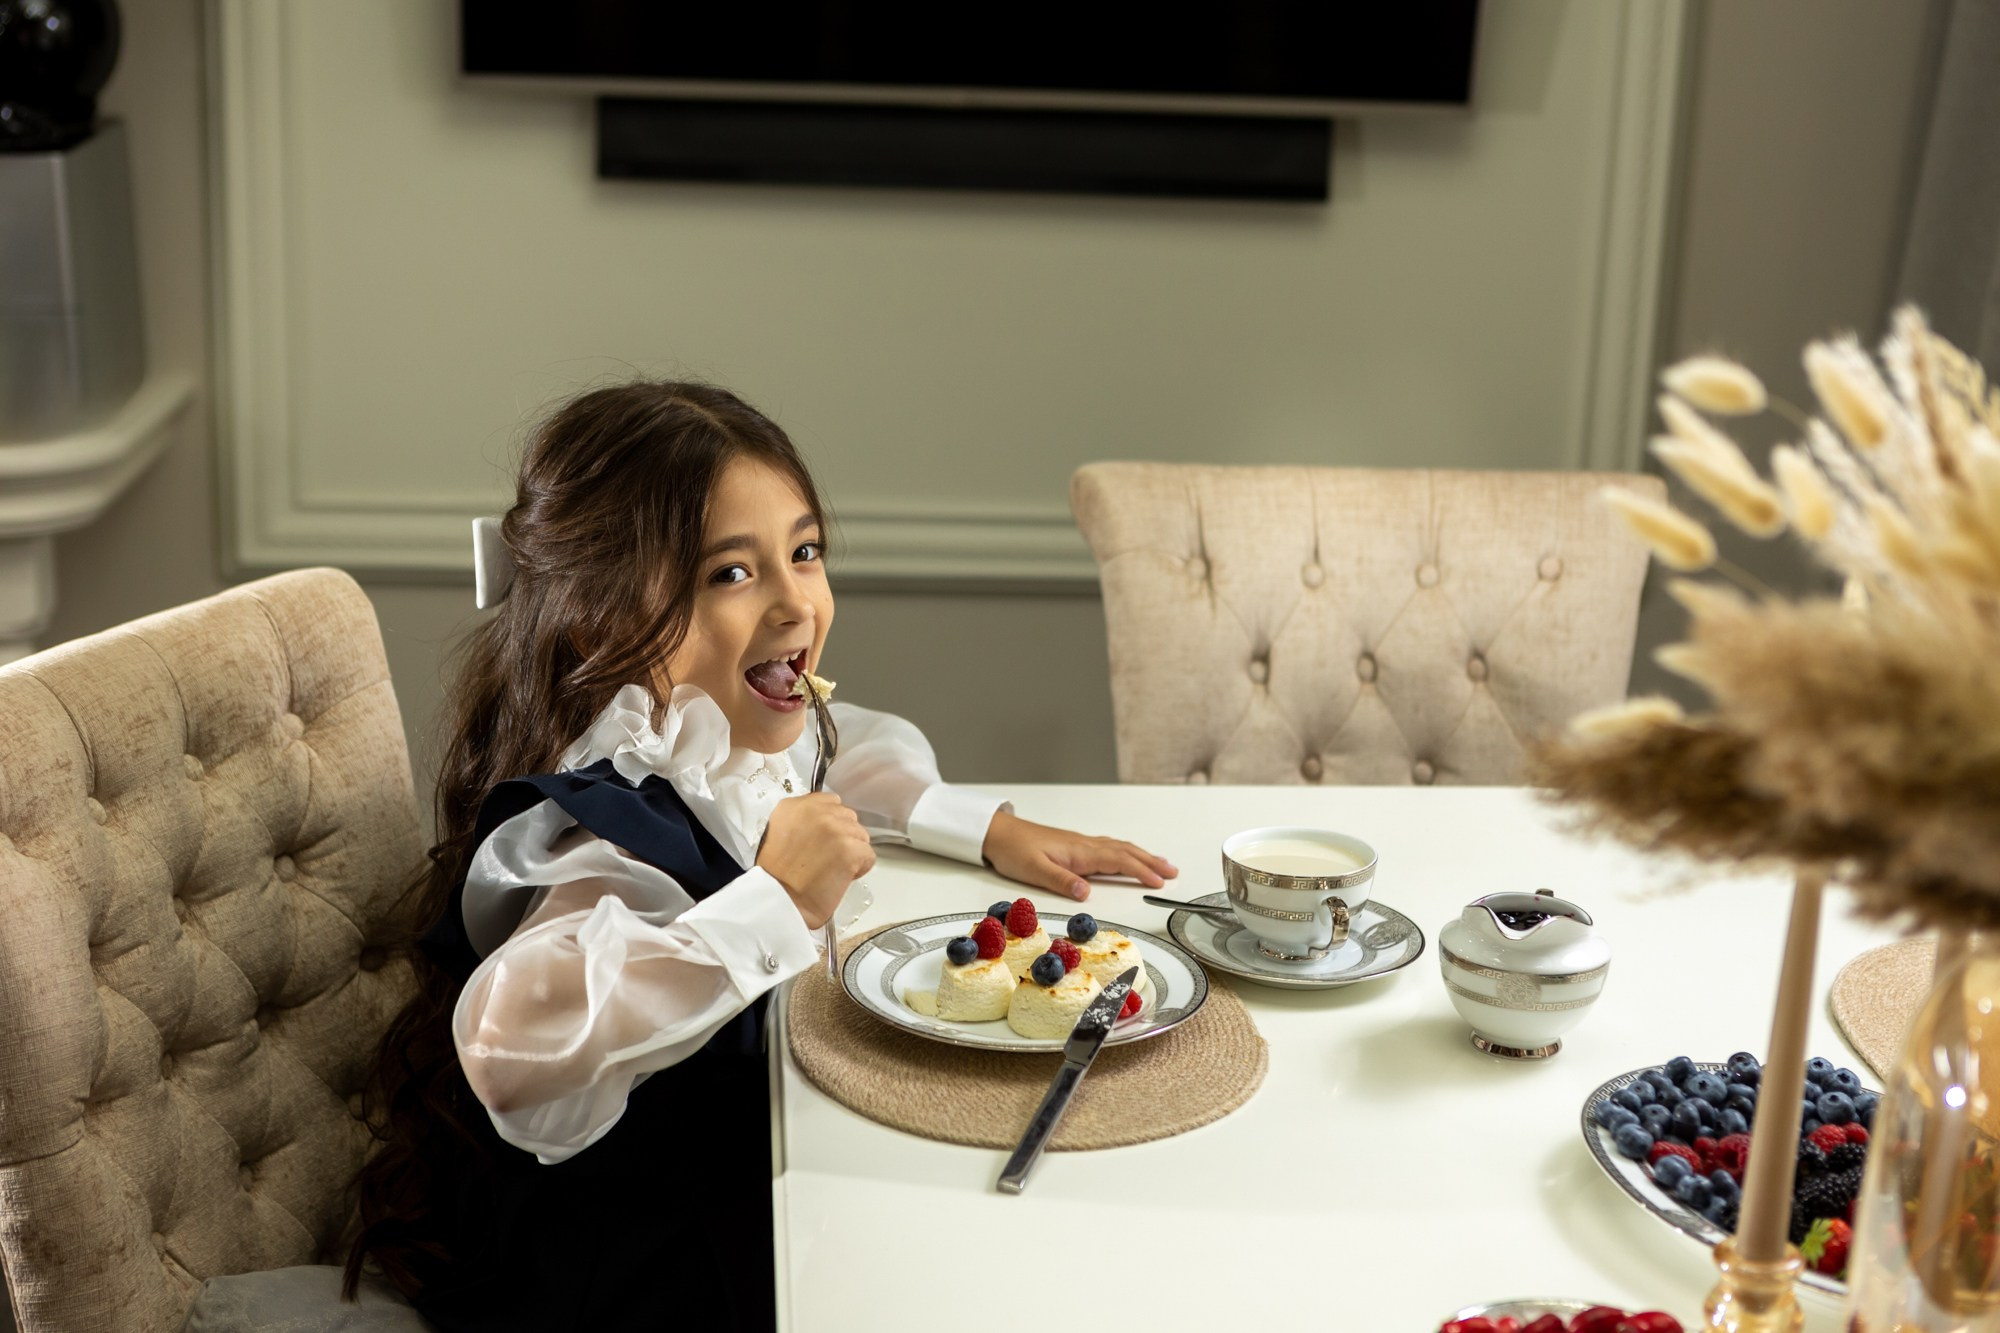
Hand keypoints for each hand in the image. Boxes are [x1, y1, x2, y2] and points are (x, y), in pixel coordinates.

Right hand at [758, 793, 874, 929]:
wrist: (778, 901)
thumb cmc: (776, 877)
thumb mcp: (778, 833)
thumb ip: (803, 821)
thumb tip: (825, 822)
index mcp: (794, 806)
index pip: (831, 802)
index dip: (832, 824)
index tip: (824, 841)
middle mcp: (816, 811)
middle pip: (848, 817)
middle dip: (843, 837)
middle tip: (826, 858)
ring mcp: (835, 828)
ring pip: (861, 836)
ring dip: (852, 853)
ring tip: (831, 870)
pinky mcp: (850, 848)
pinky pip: (868, 855)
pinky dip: (860, 869)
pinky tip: (840, 878)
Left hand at [979, 811, 1177, 901]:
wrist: (998, 833)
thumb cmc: (1014, 851)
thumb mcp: (1035, 871)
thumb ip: (1062, 881)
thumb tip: (1087, 893)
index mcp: (1080, 852)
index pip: (1118, 861)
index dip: (1141, 871)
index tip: (1159, 882)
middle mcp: (1085, 846)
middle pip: (1126, 852)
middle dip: (1151, 862)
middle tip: (1174, 872)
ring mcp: (1081, 844)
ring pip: (1119, 848)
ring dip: (1142, 856)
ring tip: (1161, 864)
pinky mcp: (1075, 846)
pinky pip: (1109, 848)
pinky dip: (1126, 853)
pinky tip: (1128, 856)